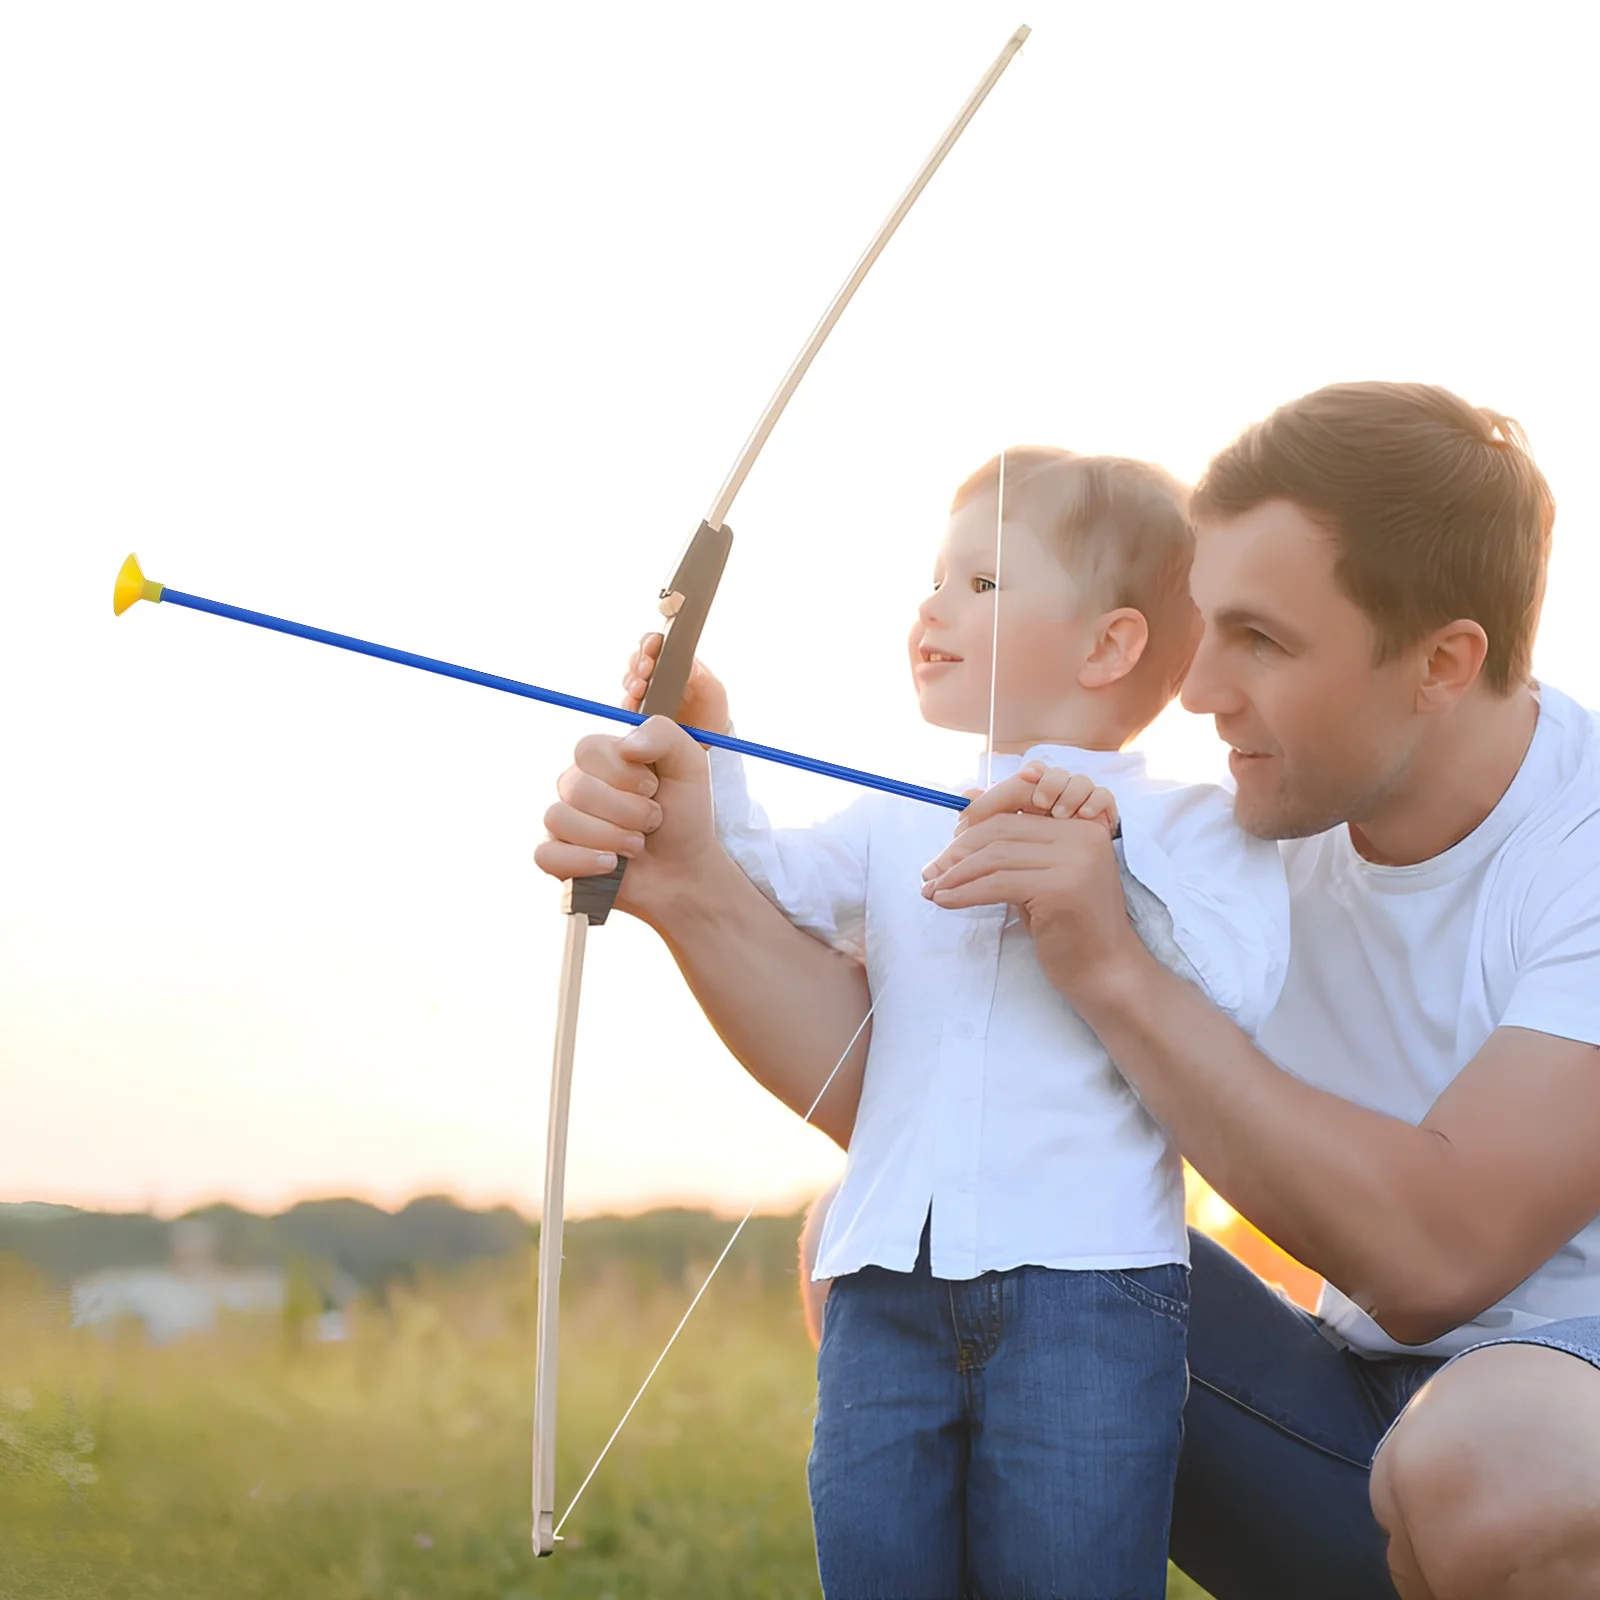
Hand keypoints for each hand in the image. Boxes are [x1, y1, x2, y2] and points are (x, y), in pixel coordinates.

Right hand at [535, 716, 718, 922]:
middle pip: (577, 788)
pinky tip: (611, 865)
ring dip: (611, 838)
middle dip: (628, 811)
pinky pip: (546, 855)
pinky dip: (583, 862)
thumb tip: (626, 745)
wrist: (684, 870)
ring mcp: (563, 823)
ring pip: (560, 819)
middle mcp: (576, 786)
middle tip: (653, 821)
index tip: (653, 788)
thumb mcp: (688, 765)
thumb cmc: (684, 816)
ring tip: (637, 846)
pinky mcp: (557, 858)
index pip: (588, 750)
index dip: (624, 773)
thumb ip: (663, 735)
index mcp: (601, 759)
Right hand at [622, 633, 730, 736]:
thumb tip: (691, 665)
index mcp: (676, 665)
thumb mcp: (714, 694)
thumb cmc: (711, 715)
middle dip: (639, 661)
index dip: (652, 642)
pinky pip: (627, 703)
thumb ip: (705, 679)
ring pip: (630, 678)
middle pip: (639, 658)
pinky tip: (635, 703)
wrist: (705, 746)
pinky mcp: (639, 712)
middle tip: (646, 669)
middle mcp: (658, 676)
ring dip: (632, 680)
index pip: (658, 644)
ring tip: (640, 688)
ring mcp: (647, 693)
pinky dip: (628, 701)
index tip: (652, 646)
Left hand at [920, 761, 1142, 1001]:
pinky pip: (996, 884)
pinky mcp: (1060, 889)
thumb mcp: (1039, 875)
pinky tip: (944, 900)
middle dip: (957, 850)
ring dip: (954, 873)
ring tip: (931, 888)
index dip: (976, 817)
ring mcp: (1074, 861)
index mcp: (1080, 826)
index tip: (947, 841)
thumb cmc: (1069, 926)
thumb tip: (965, 799)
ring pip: (994, 857)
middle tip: (930, 870)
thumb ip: (1010, 844)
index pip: (1016, 805)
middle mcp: (1082, 835)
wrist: (1106, 972)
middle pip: (1001, 829)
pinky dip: (963, 892)